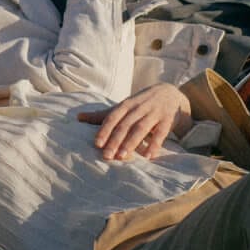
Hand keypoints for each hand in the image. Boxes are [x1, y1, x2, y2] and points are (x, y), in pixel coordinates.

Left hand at [76, 84, 192, 159]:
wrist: (171, 93)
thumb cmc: (141, 103)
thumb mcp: (123, 106)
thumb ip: (102, 114)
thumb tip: (78, 117)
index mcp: (127, 104)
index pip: (113, 117)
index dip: (105, 130)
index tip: (97, 144)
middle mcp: (139, 107)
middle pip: (125, 125)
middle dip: (115, 140)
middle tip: (107, 156)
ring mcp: (154, 112)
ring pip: (141, 128)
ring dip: (131, 142)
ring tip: (122, 156)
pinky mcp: (168, 119)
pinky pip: (161, 133)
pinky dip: (154, 144)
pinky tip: (148, 156)